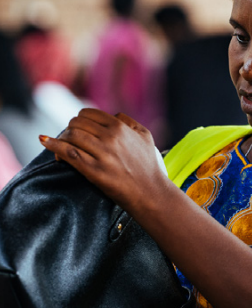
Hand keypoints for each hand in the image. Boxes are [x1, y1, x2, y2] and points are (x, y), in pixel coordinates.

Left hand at [39, 109, 167, 212]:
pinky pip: (68, 152)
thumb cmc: (149, 167)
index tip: (78, 130)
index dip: (80, 121)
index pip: (88, 114)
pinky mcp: (94, 171)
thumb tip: (113, 114)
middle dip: (70, 130)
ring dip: (61, 139)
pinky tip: (44, 142)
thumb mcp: (145, 137)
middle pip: (76, 124)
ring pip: (70, 135)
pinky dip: (53, 145)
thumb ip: (129, 122)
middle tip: (70, 141)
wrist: (151, 194)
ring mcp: (102, 154)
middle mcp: (111, 137)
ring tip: (60, 148)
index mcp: (121, 127)